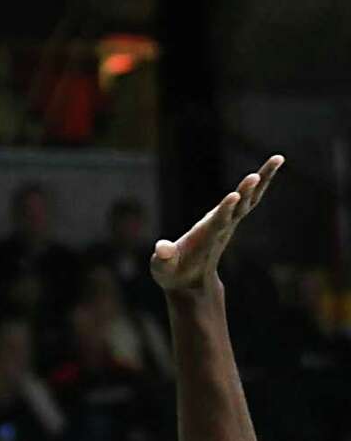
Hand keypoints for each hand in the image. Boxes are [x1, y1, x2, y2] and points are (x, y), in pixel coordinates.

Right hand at [151, 155, 283, 293]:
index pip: (219, 222)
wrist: (192, 282)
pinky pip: (250, 197)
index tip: (234, 195)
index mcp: (207, 238)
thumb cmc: (173, 274)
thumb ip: (163, 259)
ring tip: (278, 158)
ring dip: (264, 179)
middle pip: (240, 208)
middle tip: (255, 176)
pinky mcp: (231, 217)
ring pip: (251, 198)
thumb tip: (162, 248)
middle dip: (246, 192)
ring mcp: (230, 222)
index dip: (226, 209)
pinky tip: (271, 165)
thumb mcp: (163, 270)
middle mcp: (222, 228)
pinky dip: (261, 181)